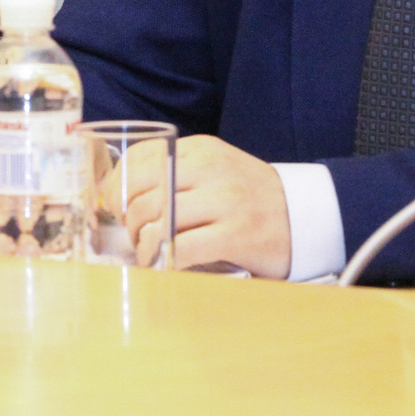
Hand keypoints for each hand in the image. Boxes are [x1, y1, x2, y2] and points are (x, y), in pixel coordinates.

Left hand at [106, 134, 290, 277]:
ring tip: (148, 253)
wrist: (304, 214)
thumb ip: (174, 173)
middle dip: (128, 220)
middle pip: (141, 193)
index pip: (138, 159)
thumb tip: (119, 195)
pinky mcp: (235, 234)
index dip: (114, 186)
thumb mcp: (213, 170)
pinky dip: (166, 261)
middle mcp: (210, 170)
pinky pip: (182, 249)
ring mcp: (224, 201)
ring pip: (157, 221)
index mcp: (200, 150)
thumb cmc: (249, 197)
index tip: (110, 206)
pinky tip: (168, 265)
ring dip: (143, 244)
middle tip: (133, 236)